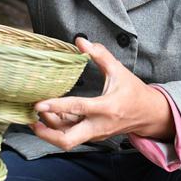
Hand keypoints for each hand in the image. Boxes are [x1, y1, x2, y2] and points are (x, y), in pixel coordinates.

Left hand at [30, 37, 173, 150]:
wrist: (149, 115)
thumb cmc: (133, 92)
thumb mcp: (119, 70)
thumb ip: (100, 54)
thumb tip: (80, 40)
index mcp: (106, 108)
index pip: (78, 108)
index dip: (57, 106)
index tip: (39, 104)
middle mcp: (99, 125)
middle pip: (68, 140)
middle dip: (46, 133)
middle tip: (31, 119)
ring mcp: (94, 134)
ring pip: (67, 140)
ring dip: (49, 130)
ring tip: (34, 115)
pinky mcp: (92, 136)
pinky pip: (71, 135)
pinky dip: (57, 128)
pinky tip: (46, 117)